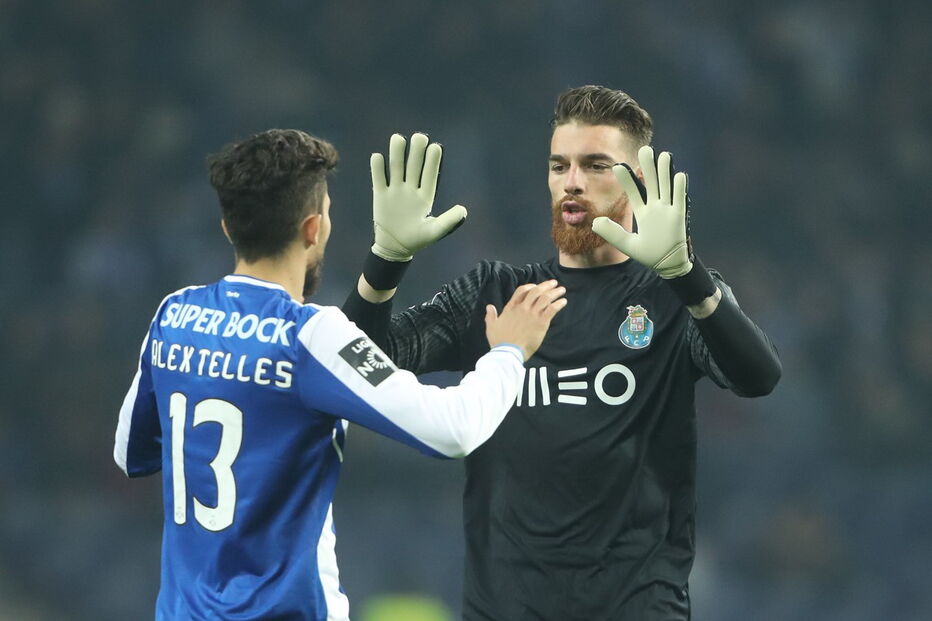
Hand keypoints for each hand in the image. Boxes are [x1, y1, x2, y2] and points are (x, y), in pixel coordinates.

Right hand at [370, 133, 467, 260]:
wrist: (395, 247)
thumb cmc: (418, 240)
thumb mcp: (435, 231)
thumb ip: (449, 221)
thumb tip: (463, 210)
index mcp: (425, 196)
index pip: (429, 175)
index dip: (432, 161)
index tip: (435, 147)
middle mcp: (411, 189)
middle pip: (413, 166)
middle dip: (416, 152)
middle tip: (419, 137)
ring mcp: (395, 191)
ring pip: (396, 168)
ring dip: (397, 153)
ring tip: (398, 138)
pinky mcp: (380, 195)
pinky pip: (378, 178)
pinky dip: (377, 168)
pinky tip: (378, 157)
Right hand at [484, 280, 566, 360]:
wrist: (509, 352)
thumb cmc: (499, 341)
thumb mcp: (491, 327)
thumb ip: (491, 316)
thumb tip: (489, 307)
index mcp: (511, 307)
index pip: (522, 290)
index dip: (530, 286)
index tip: (536, 286)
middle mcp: (522, 308)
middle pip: (536, 291)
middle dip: (546, 285)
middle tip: (554, 283)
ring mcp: (532, 314)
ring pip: (546, 298)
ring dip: (555, 292)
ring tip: (562, 290)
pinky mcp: (541, 322)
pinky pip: (552, 309)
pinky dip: (559, 304)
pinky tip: (563, 302)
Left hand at [592, 146, 692, 278]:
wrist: (668, 265)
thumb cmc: (649, 254)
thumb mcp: (627, 244)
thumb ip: (612, 233)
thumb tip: (595, 222)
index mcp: (644, 212)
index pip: (634, 191)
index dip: (627, 179)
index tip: (617, 166)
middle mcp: (656, 208)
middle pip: (652, 183)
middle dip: (649, 167)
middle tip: (645, 149)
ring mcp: (668, 211)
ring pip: (666, 187)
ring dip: (665, 172)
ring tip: (663, 155)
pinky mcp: (679, 218)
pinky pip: (680, 200)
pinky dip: (679, 188)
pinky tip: (678, 175)